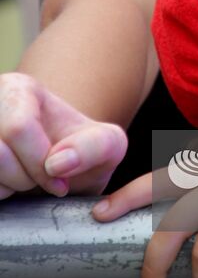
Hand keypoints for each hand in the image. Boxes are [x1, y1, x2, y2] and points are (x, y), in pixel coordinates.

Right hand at [0, 73, 126, 198]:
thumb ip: (96, 147)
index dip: (39, 164)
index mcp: (18, 89)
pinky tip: (10, 185)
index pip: (19, 128)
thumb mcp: (108, 145)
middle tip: (41, 178)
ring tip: (25, 180)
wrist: (62, 171)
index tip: (60, 182)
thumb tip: (59, 163)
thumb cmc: (83, 153)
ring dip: (9, 188)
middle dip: (24, 178)